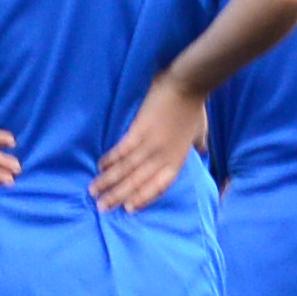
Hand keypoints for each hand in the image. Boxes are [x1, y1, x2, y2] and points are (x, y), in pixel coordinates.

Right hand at [91, 76, 203, 210]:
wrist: (188, 85)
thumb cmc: (194, 108)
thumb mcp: (200, 132)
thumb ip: (199, 145)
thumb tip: (202, 153)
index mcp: (177, 160)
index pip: (158, 186)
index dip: (142, 199)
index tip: (127, 209)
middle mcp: (163, 157)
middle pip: (137, 182)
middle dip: (118, 196)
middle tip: (101, 208)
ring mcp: (151, 145)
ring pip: (126, 169)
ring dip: (108, 181)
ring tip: (93, 191)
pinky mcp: (140, 130)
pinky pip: (122, 150)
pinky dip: (110, 160)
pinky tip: (100, 168)